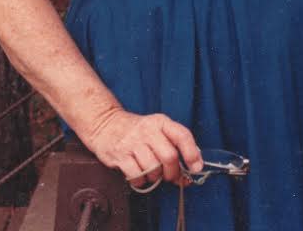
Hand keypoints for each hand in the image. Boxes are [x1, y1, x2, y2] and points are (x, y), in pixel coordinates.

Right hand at [84, 108, 202, 186]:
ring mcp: (133, 142)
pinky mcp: (120, 155)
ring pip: (153, 169)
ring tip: (151, 172)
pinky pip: (137, 176)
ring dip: (155, 177)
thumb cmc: (137, 130)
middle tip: (170, 176)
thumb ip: (174, 146)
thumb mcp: (157, 130)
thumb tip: (191, 169)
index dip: (192, 153)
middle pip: (169, 156)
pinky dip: (141, 181)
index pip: (182, 135)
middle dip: (172, 172)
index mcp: (161, 122)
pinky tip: (139, 174)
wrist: (106, 124)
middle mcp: (148, 130)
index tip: (196, 168)